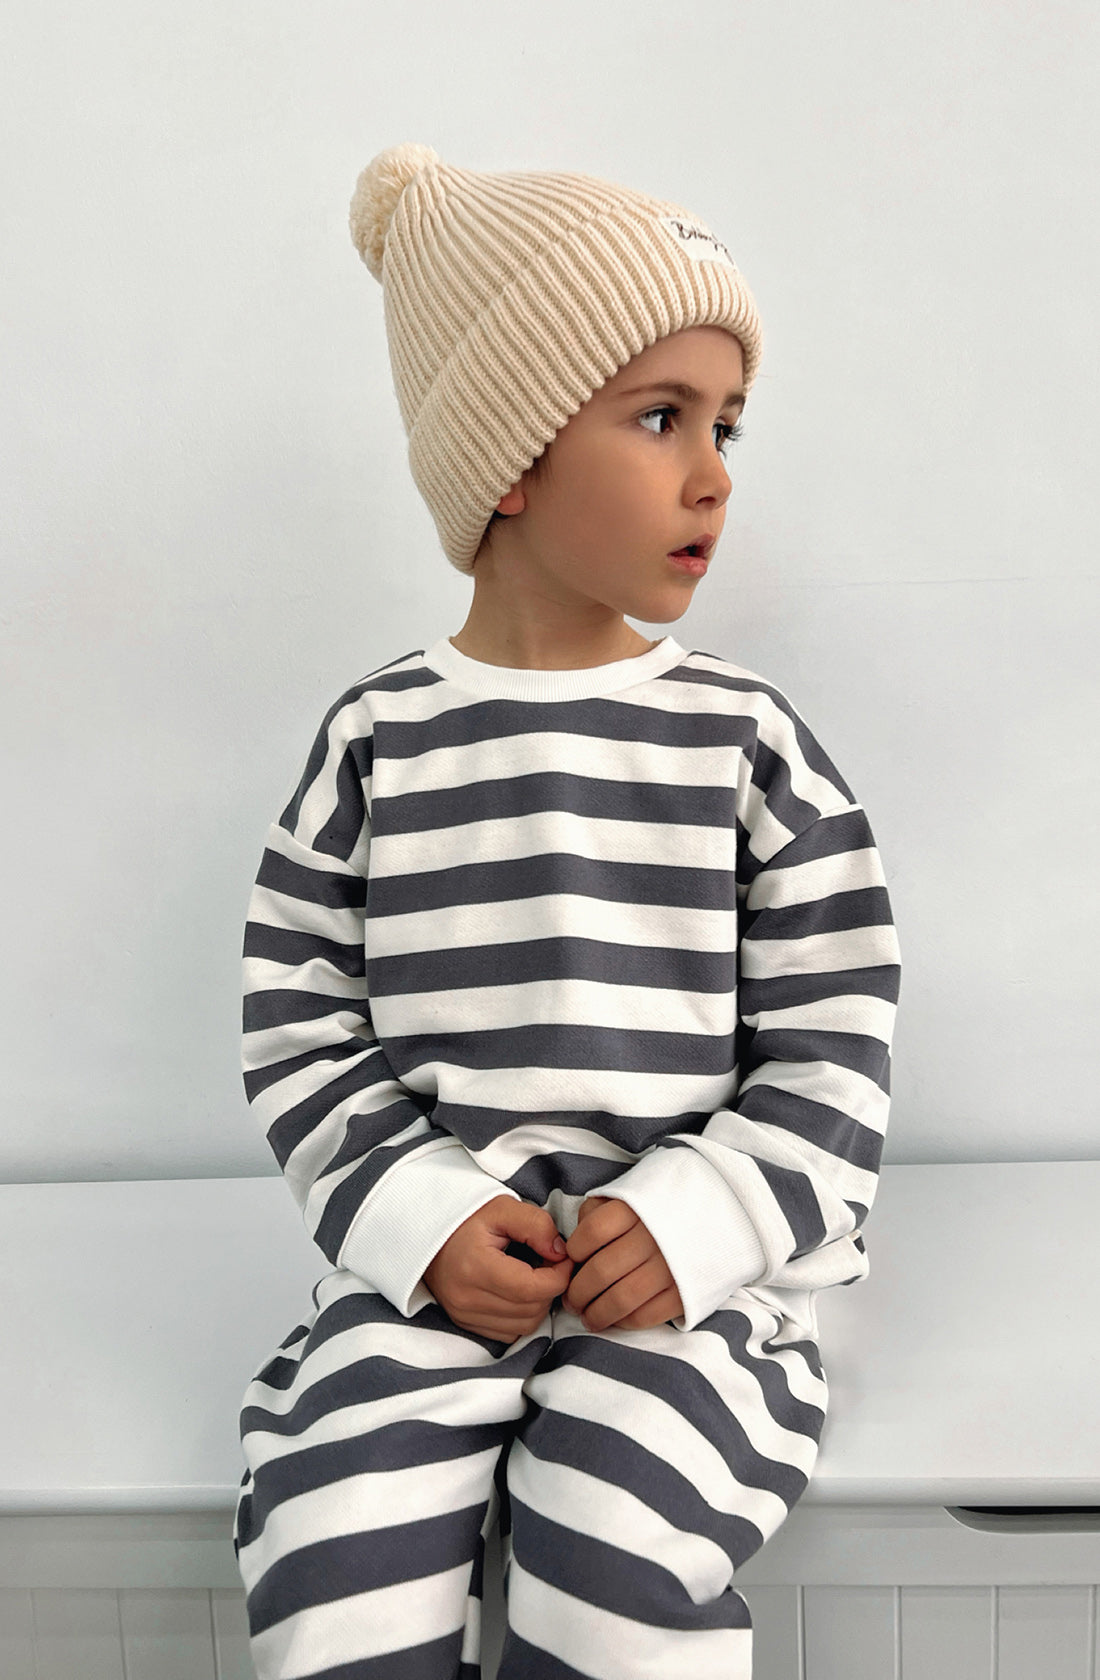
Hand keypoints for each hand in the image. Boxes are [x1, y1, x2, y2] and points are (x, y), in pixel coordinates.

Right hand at [422, 1196, 573, 1343]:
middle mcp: (466, 1299)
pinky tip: (518, 1291)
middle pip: (531, 1310)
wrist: (426, 1232)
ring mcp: (464, 1315)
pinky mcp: (465, 1324)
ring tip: (533, 1275)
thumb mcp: (502, 1208)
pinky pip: (510, 1333)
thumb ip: (536, 1225)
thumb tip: (561, 1253)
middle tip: (548, 1263)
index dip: (559, 1276)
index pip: (532, 1289)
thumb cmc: (466, 1218)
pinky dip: (522, 1315)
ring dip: (538, 1303)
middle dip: (550, 1288)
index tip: (563, 1258)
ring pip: (524, 1326)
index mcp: (475, 1267)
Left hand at [562, 1196, 683, 1331]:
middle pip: (601, 1271)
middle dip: (578, 1292)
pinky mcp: (686, 1292)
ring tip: (587, 1316)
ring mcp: (671, 1267)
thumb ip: (599, 1210)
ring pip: (621, 1299)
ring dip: (596, 1314)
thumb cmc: (664, 1204)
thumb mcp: (632, 1193)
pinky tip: (616, 1319)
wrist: (721, 1210)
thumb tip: (575, 1243)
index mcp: (636, 1208)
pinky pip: (646, 1315)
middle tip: (571, 1300)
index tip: (572, 1260)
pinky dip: (624, 1322)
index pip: (591, 1233)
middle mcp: (653, 1237)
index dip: (575, 1250)